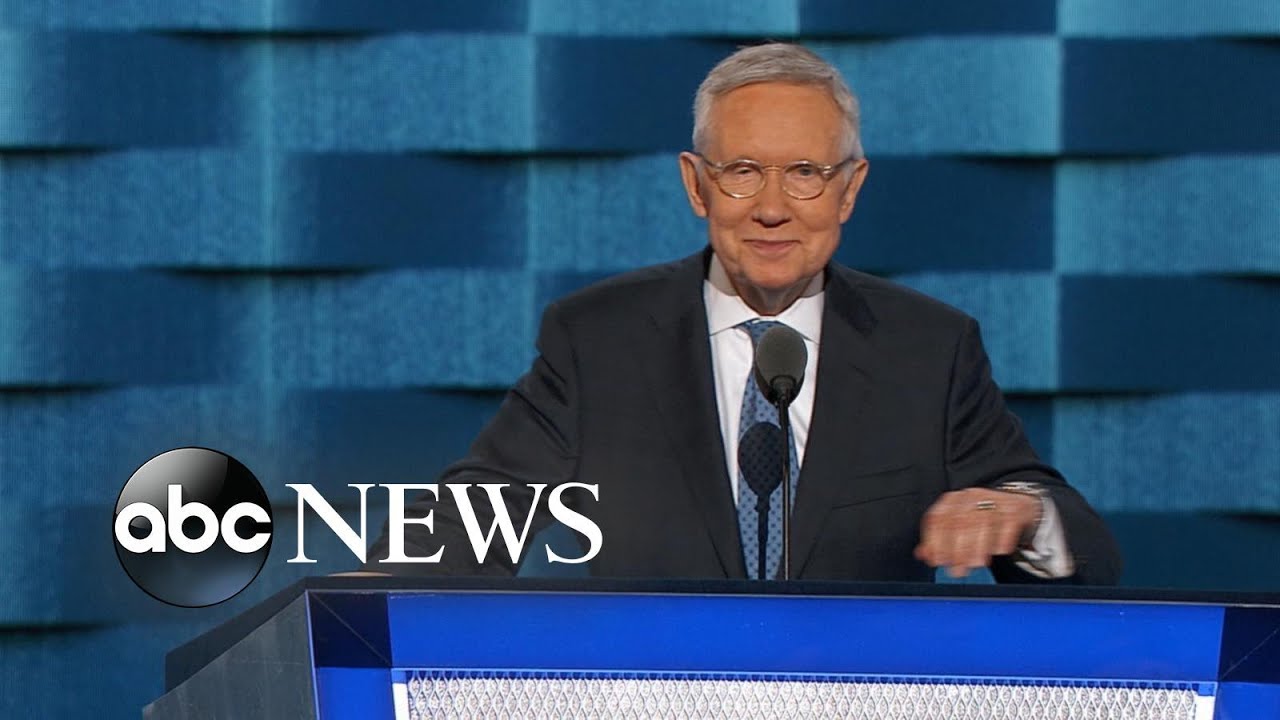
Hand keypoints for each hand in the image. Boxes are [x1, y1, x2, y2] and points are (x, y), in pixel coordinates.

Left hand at [914, 488, 1040, 577]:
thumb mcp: (958, 526)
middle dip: (956, 549)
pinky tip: (998, 552)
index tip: (937, 562)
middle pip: (960, 521)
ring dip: (978, 546)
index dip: (935, 542)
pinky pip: (1008, 522)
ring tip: (975, 565)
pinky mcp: (1015, 508)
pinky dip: (1002, 538)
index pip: (938, 518)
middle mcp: (971, 497)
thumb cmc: (981, 519)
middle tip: (957, 571)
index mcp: (952, 500)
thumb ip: (939, 541)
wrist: (1016, 505)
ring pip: (983, 521)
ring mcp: (994, 500)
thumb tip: (923, 555)